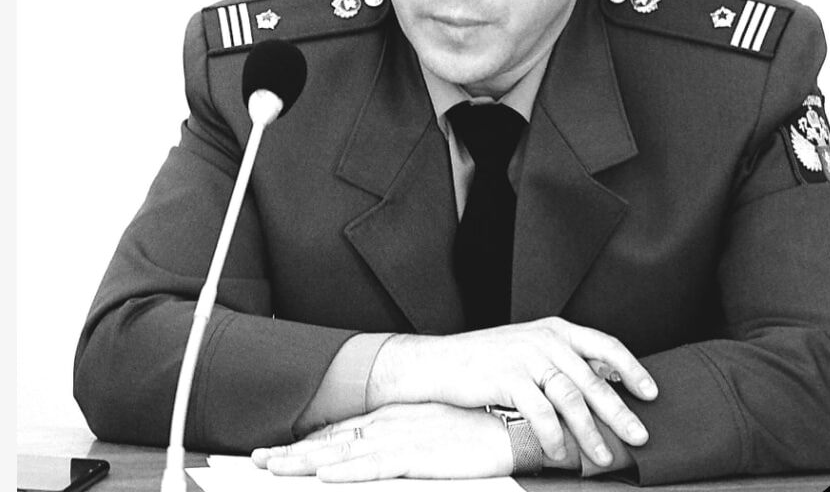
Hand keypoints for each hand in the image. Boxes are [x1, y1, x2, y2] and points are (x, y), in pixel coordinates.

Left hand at [252, 403, 512, 481]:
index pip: (340, 432)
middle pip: (332, 441)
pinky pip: (376, 467)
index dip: (306, 442)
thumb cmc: (473, 428)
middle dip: (293, 452)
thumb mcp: (429, 427)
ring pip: (343, 453)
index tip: (278, 450)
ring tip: (275, 468)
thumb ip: (399, 436)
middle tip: (258, 459)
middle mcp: (390, 424)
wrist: (508, 423)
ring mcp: (402, 439)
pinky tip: (326, 474)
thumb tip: (372, 448)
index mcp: (393, 417)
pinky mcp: (418, 456)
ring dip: (306, 462)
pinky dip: (349, 471)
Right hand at [367, 317, 656, 467]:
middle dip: (619, 412)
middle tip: (639, 436)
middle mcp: (544, 339)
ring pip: (571, 398)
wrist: (440, 362)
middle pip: (593, 378)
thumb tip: (603, 384)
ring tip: (601, 456)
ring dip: (590, 432)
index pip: (605, 345)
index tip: (651, 393)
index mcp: (554, 329)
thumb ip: (562, 361)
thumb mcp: (528, 349)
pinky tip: (560, 454)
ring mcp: (526, 357)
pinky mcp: (508, 378)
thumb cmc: (486, 360)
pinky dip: (554, 438)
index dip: (632, 369)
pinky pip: (541, 414)